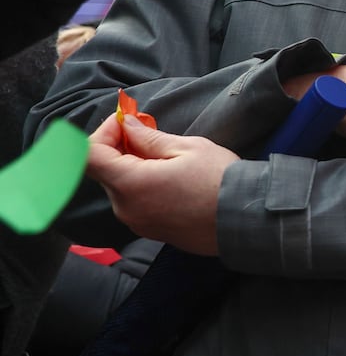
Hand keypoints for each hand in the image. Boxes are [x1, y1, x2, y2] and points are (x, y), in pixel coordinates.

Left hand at [85, 112, 236, 254]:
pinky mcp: (151, 232)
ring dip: (132, 168)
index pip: (88, 155)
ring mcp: (137, 223)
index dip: (102, 133)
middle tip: (149, 133)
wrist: (247, 219)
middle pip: (104, 171)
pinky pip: (135, 204)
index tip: (126, 123)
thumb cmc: (220, 180)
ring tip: (165, 158)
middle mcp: (126, 208)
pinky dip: (143, 187)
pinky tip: (171, 180)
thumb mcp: (187, 148)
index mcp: (131, 184)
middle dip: (119, 148)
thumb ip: (148, 137)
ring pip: (120, 188)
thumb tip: (126, 126)